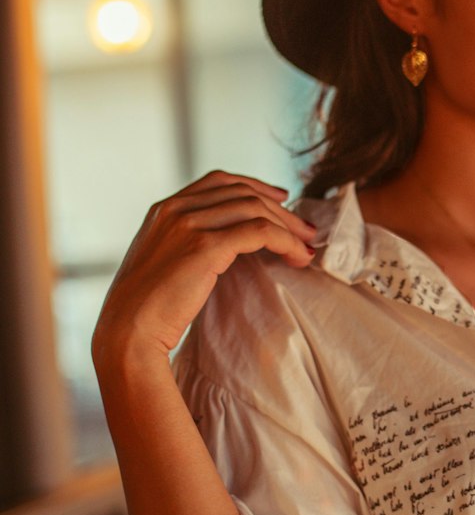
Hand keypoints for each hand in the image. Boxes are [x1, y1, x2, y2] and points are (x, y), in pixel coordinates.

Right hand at [92, 170, 318, 369]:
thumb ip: (184, 243)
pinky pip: (259, 232)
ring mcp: (188, 225)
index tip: (280, 198)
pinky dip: (285, 241)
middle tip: (305, 229)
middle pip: (243, 193)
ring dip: (288, 226)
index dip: (255, 186)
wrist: (127, 333)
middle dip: (281, 210)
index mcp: (164, 209)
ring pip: (255, 209)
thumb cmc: (146, 309)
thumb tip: (223, 245)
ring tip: (307, 246)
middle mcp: (175, 209)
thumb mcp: (162, 262)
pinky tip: (297, 256)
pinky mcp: (205, 247)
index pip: (219, 181)